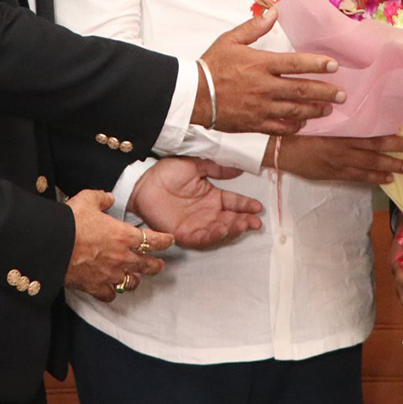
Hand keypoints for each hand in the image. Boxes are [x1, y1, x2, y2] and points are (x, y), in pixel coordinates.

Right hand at [65, 188, 172, 302]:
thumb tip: (108, 198)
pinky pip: (110, 295)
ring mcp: (109, 275)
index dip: (164, 241)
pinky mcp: (95, 287)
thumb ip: (102, 198)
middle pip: (147, 266)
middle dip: (155, 266)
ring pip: (131, 283)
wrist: (52, 245)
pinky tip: (111, 290)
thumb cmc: (71, 221)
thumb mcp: (87, 199)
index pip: (153, 240)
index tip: (170, 240)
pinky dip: (112, 293)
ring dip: (135, 280)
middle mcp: (121, 258)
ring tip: (136, 278)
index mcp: (123, 235)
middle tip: (160, 266)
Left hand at [129, 158, 262, 247]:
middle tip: (256, 221)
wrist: (143, 181)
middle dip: (245, 221)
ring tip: (244, 224)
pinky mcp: (185, 233)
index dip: (246, 205)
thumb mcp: (195, 166)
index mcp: (212, 196)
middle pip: (231, 219)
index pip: (234, 202)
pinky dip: (215, 235)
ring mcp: (197, 224)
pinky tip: (224, 228)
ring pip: (221, 229)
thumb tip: (239, 169)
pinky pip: (203, 237)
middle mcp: (207, 212)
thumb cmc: (167, 172)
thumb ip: (217, 169)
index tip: (258, 207)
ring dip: (234, 228)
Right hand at [195, 10, 344, 134]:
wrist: (192, 96)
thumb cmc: (211, 66)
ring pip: (295, 111)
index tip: (334, 66)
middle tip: (342, 94)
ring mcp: (261, 108)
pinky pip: (280, 127)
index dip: (317, 65)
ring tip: (328, 109)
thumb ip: (253, 27)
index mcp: (260, 64)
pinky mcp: (255, 124)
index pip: (295, 64)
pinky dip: (294, 126)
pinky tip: (303, 123)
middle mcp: (264, 87)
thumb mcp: (230, 40)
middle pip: (302, 90)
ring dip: (314, 110)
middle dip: (325, 92)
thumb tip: (273, 13)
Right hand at [272, 133, 402, 184]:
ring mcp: (338, 164)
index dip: (390, 138)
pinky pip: (357, 177)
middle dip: (396, 152)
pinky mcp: (333, 174)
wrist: (279, 148)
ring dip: (389, 167)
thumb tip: (361, 114)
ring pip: (368, 166)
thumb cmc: (298, 129)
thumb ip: (340, 120)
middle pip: (374, 151)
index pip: (370, 137)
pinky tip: (386, 179)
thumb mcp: (320, 120)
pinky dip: (373, 177)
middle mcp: (342, 150)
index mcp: (340, 134)